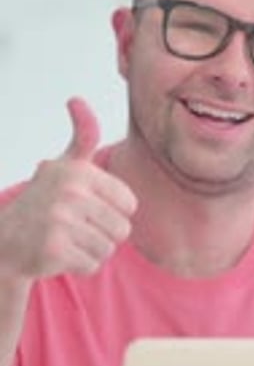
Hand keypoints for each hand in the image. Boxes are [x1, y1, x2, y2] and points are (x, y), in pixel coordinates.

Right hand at [0, 97, 136, 278]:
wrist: (4, 242)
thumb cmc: (43, 203)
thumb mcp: (63, 166)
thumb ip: (82, 137)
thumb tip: (76, 100)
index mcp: (77, 171)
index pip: (130, 204)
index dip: (113, 212)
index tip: (88, 209)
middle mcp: (68, 192)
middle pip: (122, 229)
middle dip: (103, 235)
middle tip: (75, 228)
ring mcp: (60, 220)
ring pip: (108, 248)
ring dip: (92, 251)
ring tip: (68, 240)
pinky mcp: (54, 248)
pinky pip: (92, 265)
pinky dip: (80, 265)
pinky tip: (60, 255)